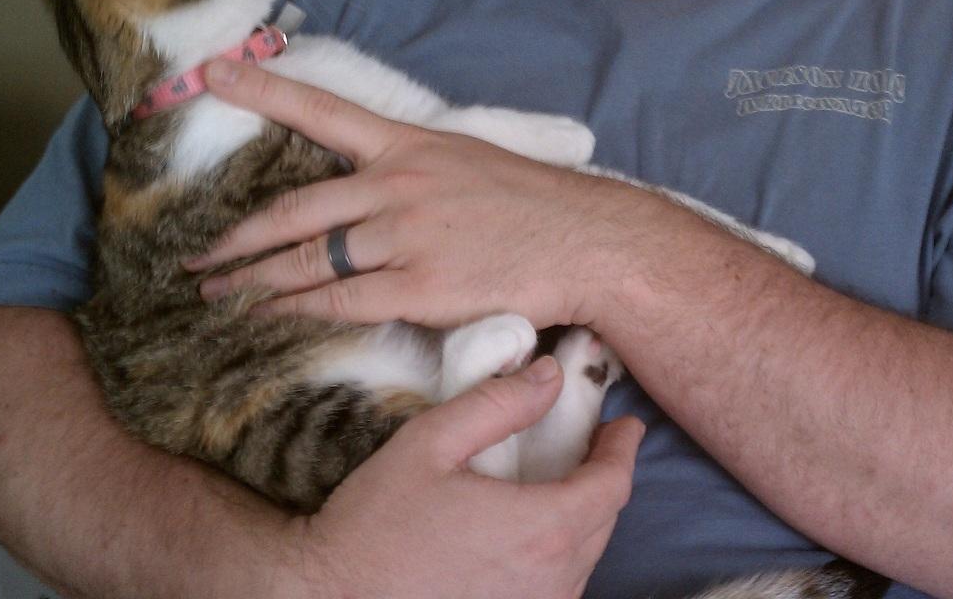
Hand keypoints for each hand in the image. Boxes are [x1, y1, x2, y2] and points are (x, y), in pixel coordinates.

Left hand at [190, 60, 671, 329]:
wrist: (585, 240)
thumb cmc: (529, 203)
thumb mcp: (465, 159)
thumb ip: (409, 169)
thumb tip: (362, 187)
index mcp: (408, 145)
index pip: (323, 111)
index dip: (264, 91)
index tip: (215, 72)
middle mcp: (397, 185)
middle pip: (294, 209)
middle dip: (236, 238)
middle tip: (196, 256)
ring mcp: (405, 238)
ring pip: (308, 261)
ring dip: (253, 281)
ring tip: (217, 295)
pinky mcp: (419, 288)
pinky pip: (339, 303)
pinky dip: (297, 312)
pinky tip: (270, 319)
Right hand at [282, 356, 644, 598]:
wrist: (329, 595)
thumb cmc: (374, 524)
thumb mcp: (429, 443)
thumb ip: (496, 405)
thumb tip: (549, 376)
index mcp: (540, 527)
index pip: (612, 485)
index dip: (621, 450)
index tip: (623, 426)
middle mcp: (550, 579)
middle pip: (604, 522)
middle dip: (603, 480)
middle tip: (590, 447)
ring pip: (583, 559)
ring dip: (580, 521)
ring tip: (558, 488)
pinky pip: (557, 589)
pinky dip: (556, 557)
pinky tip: (527, 538)